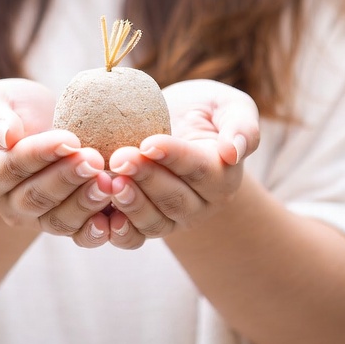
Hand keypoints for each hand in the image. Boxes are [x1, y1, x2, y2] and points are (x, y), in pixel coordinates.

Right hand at [0, 78, 113, 246]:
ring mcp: (34, 217)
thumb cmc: (13, 108)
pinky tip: (112, 219)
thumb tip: (7, 134)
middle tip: (94, 160)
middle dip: (67, 178)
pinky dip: (94, 231)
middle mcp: (6, 201)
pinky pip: (76, 235)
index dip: (40, 154)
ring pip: (57, 220)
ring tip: (108, 183)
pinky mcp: (61, 224)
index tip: (69, 139)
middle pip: (36, 197)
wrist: (35, 125)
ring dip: (84, 203)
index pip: (11, 167)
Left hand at [103, 79, 259, 249]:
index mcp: (222, 174)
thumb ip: (242, 124)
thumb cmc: (204, 110)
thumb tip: (234, 151)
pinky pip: (136, 238)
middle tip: (120, 158)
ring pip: (154, 221)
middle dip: (146, 179)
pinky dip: (120, 232)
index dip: (173, 157)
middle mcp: (201, 204)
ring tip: (109, 182)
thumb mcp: (230, 105)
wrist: (178, 125)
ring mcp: (175, 219)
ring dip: (131, 204)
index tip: (148, 143)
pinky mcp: (149, 225)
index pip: (198, 168)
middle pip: (174, 198)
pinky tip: (103, 218)